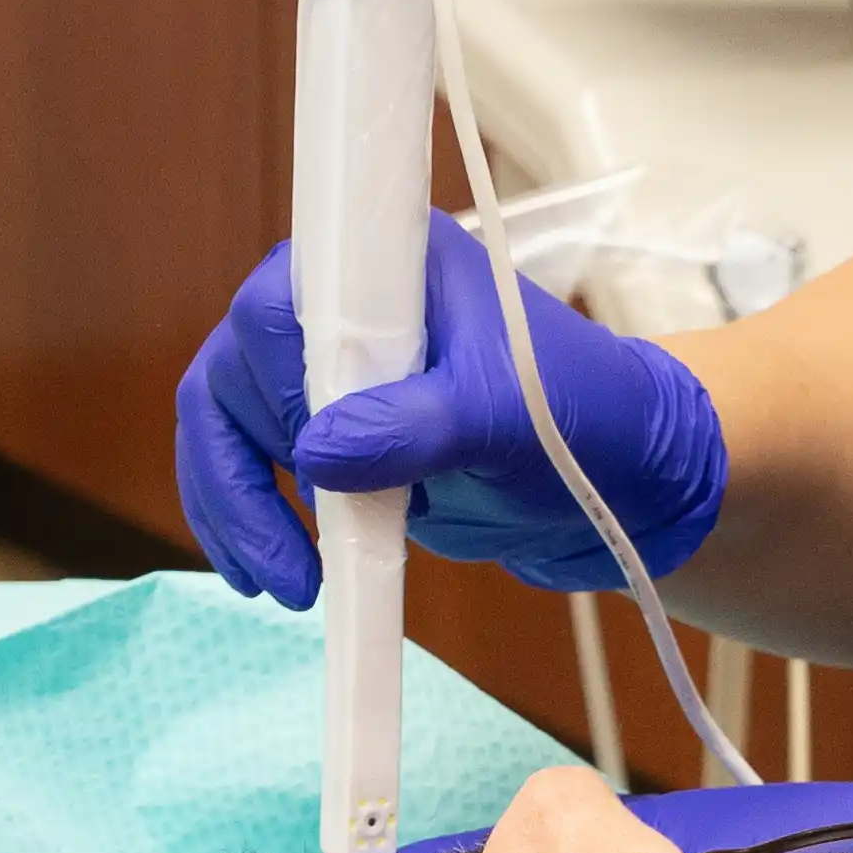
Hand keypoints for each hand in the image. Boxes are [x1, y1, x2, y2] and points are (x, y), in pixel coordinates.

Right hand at [175, 212, 729, 602]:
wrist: (621, 486)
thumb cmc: (582, 422)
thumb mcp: (507, 421)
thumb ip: (416, 427)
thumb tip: (313, 455)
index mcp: (392, 267)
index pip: (281, 301)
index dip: (275, 378)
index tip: (309, 452)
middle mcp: (349, 306)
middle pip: (239, 368)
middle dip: (246, 469)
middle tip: (293, 555)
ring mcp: (335, 374)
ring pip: (231, 425)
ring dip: (235, 506)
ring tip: (282, 585)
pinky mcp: (333, 437)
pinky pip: (255, 470)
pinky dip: (249, 521)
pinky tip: (274, 574)